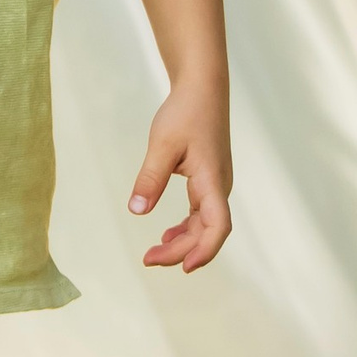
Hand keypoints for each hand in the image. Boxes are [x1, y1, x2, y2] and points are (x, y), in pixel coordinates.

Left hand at [129, 85, 231, 269]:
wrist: (203, 90)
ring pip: (204, 224)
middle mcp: (219, 186)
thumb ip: (150, 178)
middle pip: (207, 231)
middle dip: (180, 251)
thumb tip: (137, 211)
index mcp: (212, 180)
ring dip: (182, 242)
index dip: (204, 250)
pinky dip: (185, 227)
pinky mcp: (208, 180)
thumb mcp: (163, 145)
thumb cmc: (185, 113)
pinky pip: (201, 213)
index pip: (218, 225)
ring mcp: (215, 184)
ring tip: (154, 253)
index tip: (184, 267)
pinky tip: (167, 234)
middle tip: (148, 259)